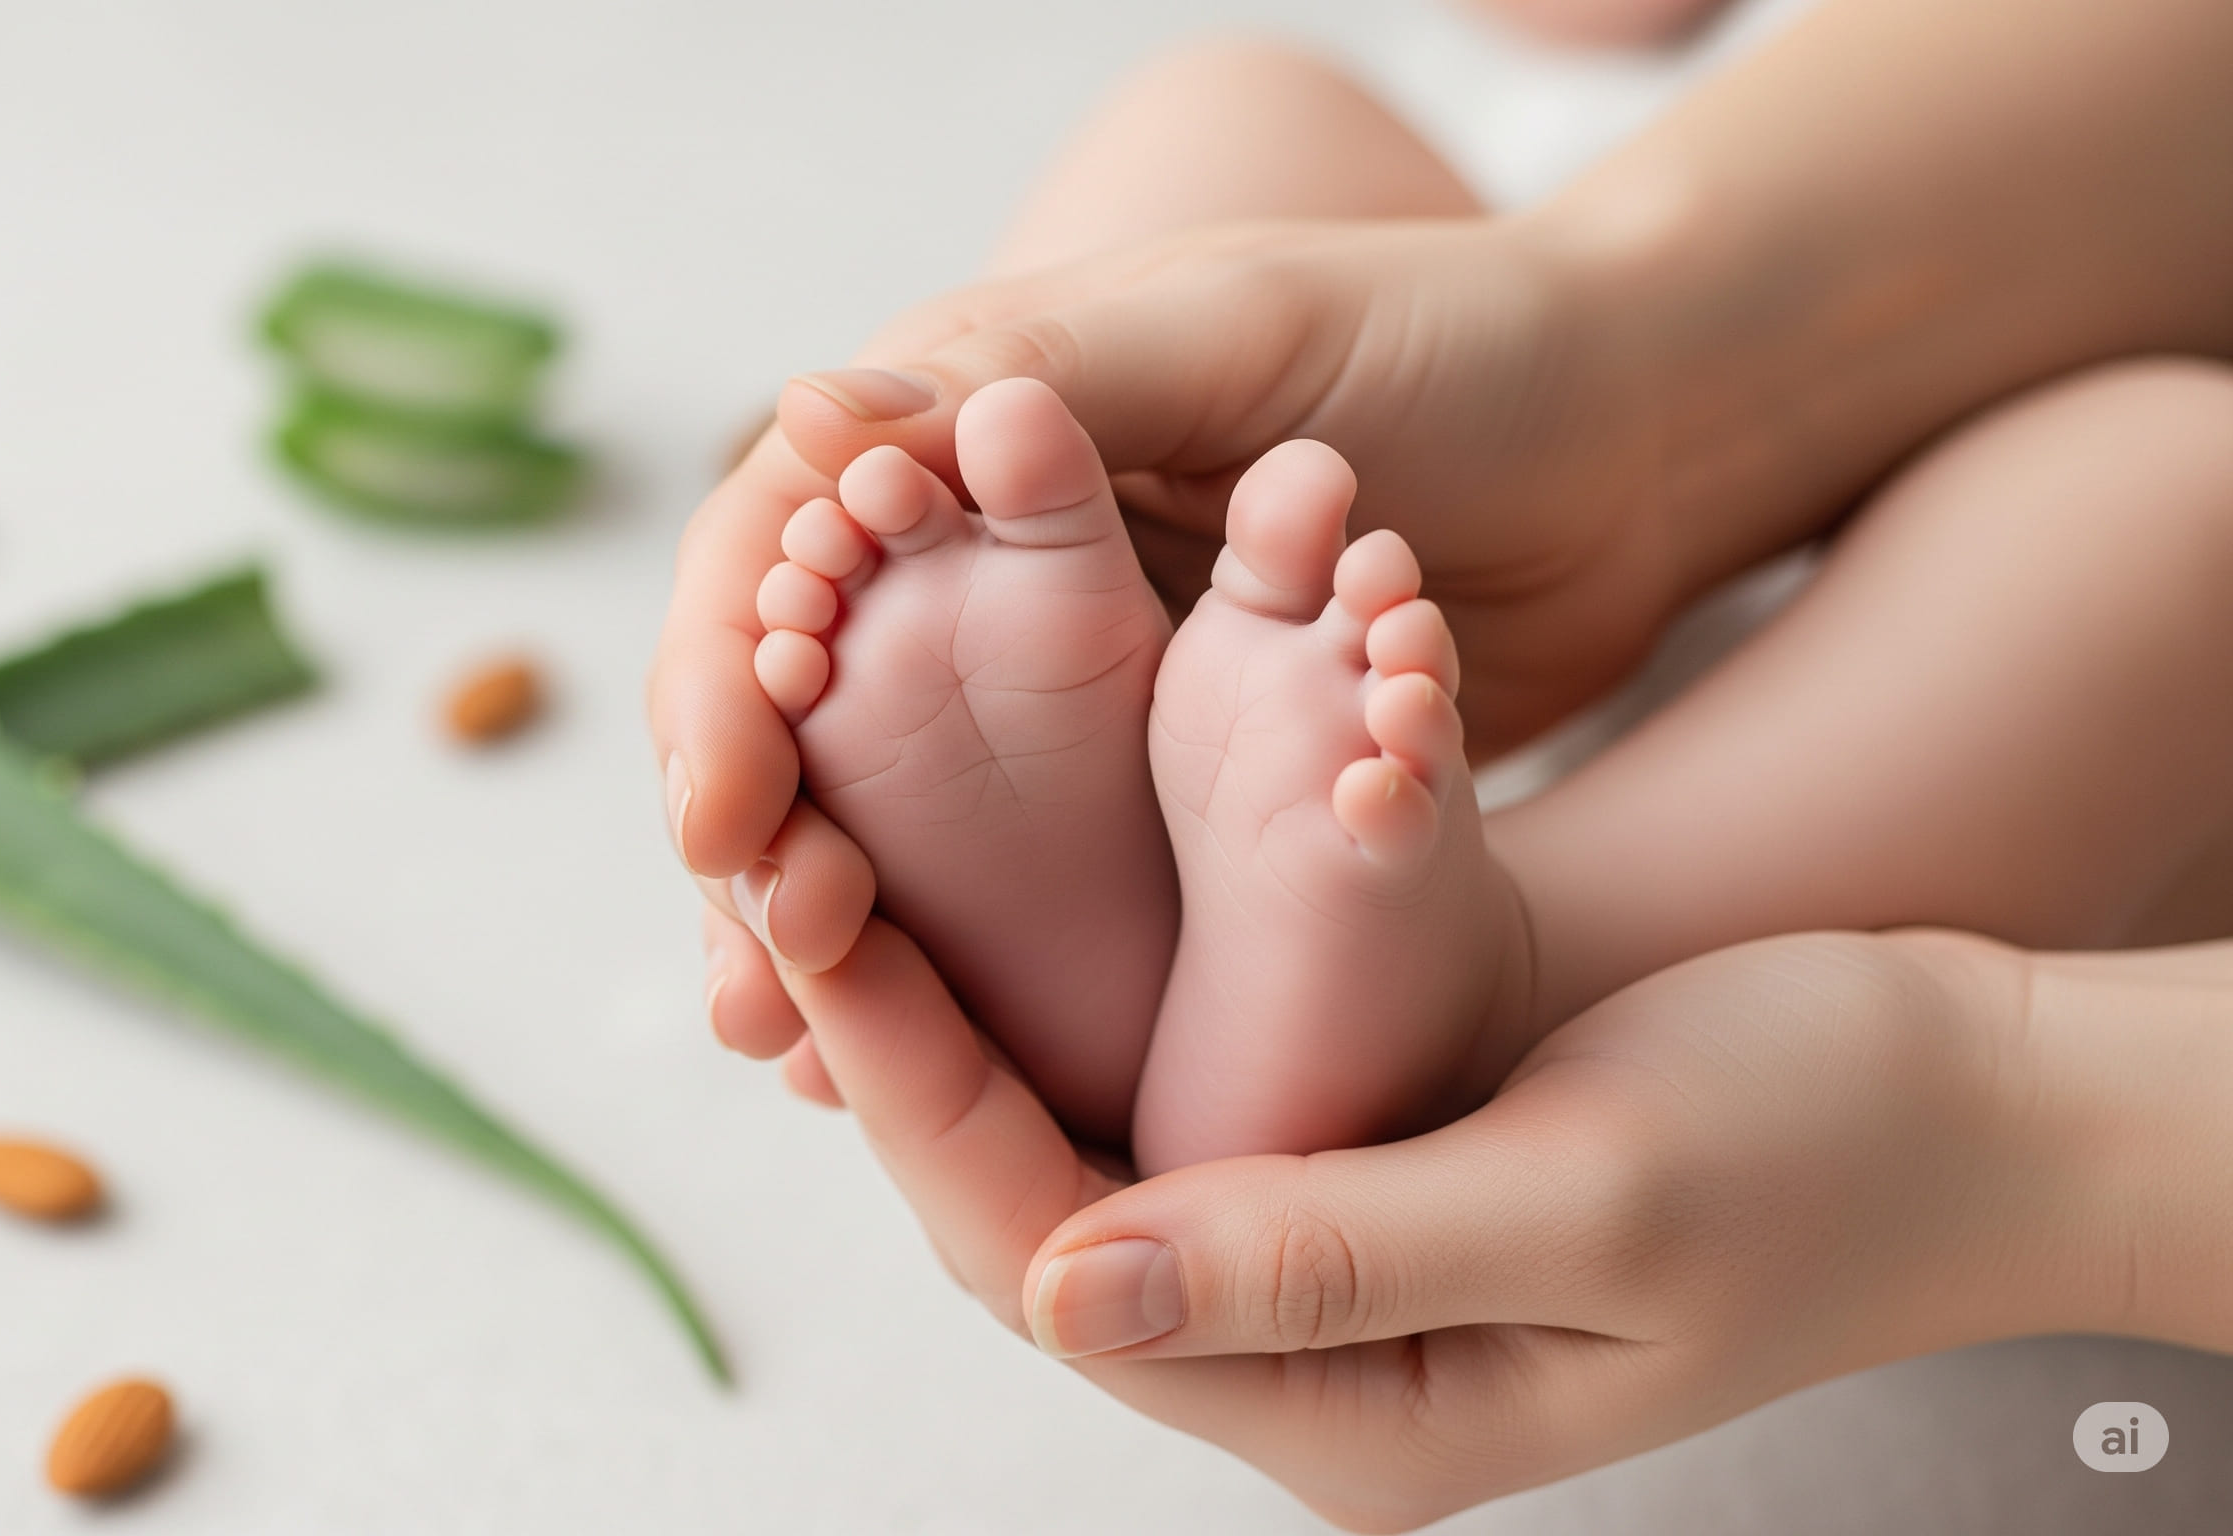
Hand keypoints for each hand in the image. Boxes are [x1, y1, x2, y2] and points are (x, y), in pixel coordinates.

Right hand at [655, 216, 1683, 1015]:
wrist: (1636, 438)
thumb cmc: (1449, 341)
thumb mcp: (1236, 336)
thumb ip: (1044, 372)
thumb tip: (807, 420)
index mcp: (966, 428)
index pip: (769, 554)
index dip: (719, 687)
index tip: (724, 818)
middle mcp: (981, 556)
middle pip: (788, 704)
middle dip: (746, 839)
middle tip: (752, 978)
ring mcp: (1057, 670)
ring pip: (869, 810)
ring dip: (812, 929)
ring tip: (791, 1058)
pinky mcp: (1145, 766)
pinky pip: (1005, 879)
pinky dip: (938, 969)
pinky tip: (885, 1062)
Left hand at [732, 911, 2096, 1530]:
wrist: (1972, 1105)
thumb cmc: (1826, 1150)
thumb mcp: (1585, 1195)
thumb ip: (1328, 1248)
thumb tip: (1070, 1285)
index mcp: (1351, 1419)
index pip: (1056, 1259)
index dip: (914, 1085)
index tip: (807, 915)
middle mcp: (1305, 1369)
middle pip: (1024, 1207)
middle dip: (892, 1037)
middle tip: (769, 857)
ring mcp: (1318, 1276)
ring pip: (1066, 1144)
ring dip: (949, 1003)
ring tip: (825, 844)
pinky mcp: (1341, 1176)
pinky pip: (1149, 1087)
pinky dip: (1056, 982)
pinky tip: (974, 874)